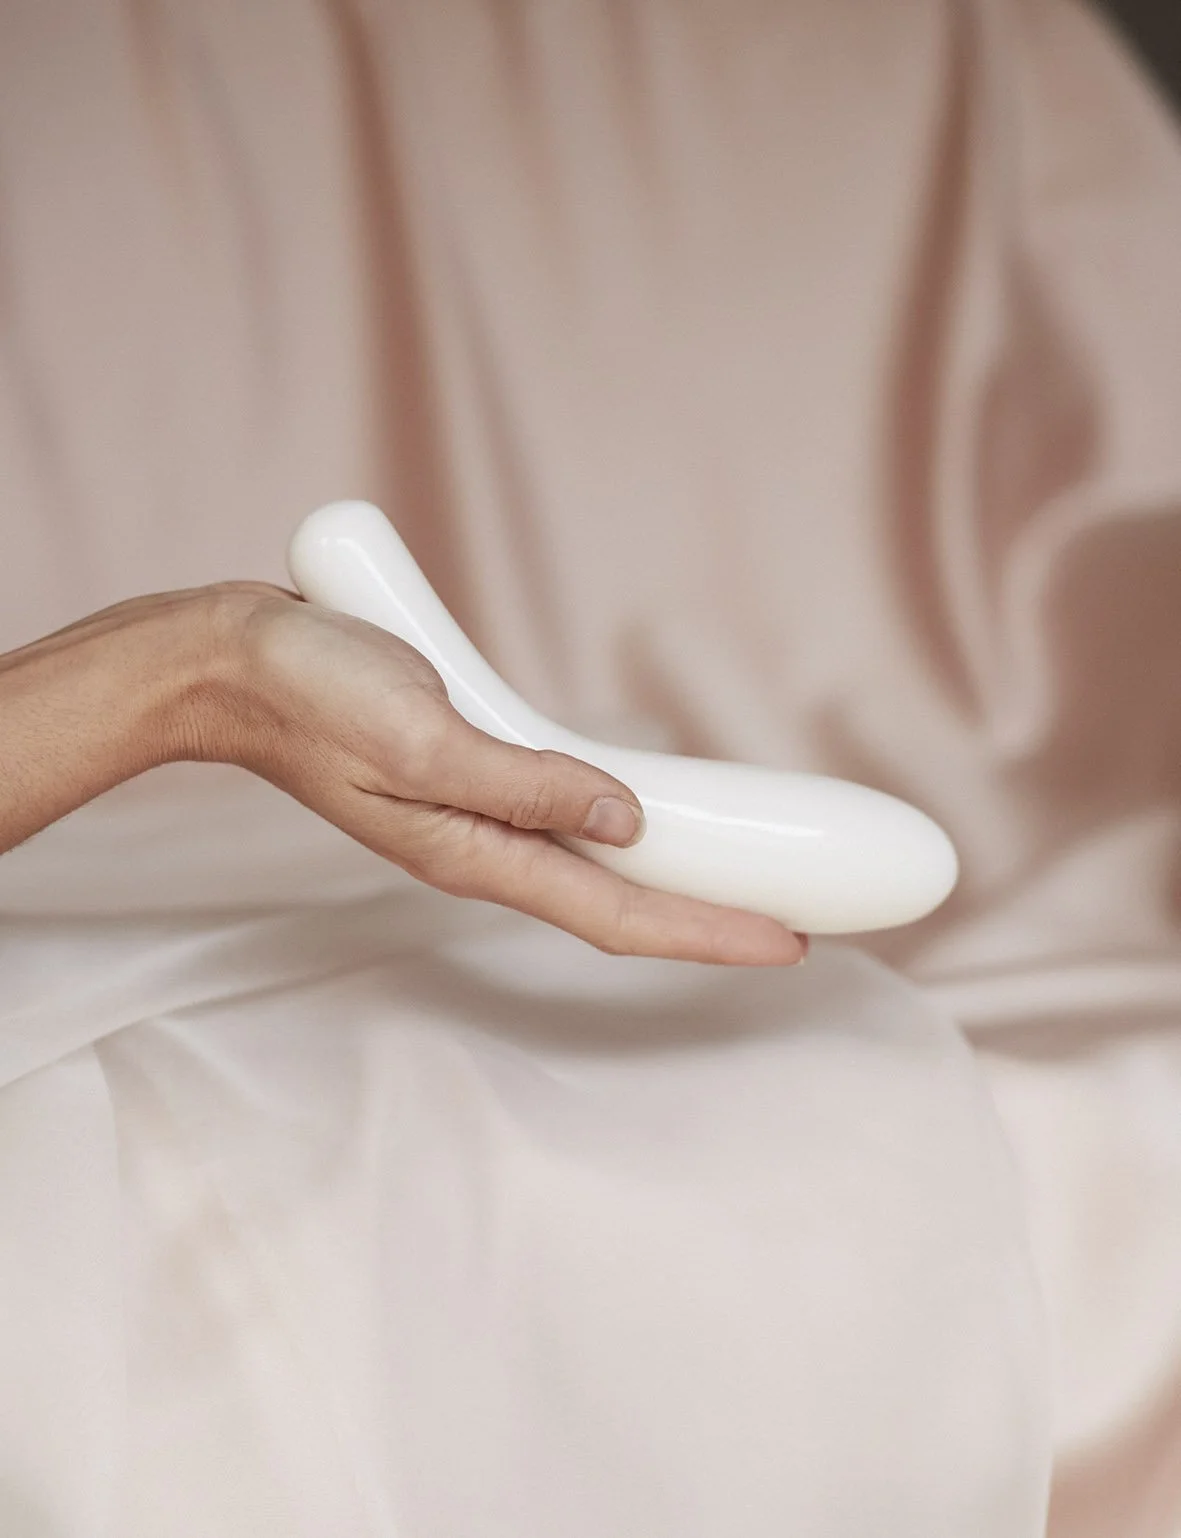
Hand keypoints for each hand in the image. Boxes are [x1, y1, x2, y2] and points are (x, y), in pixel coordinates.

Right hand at [198, 585, 806, 965]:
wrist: (233, 662)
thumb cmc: (314, 693)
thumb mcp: (422, 733)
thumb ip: (522, 783)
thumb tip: (626, 820)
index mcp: (476, 851)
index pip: (617, 913)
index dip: (706, 934)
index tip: (789, 945)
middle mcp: (485, 846)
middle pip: (619, 903)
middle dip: (708, 920)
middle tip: (796, 922)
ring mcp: (475, 814)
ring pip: (596, 865)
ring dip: (673, 878)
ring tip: (744, 877)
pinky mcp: (467, 773)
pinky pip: (566, 814)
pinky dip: (623, 826)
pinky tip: (649, 819)